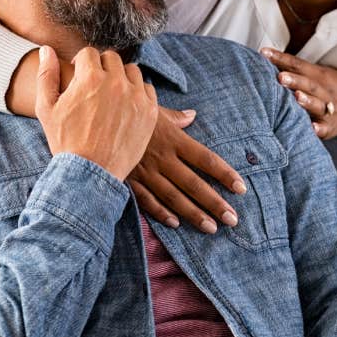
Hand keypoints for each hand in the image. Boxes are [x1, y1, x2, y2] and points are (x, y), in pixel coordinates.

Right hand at [35, 45, 157, 180]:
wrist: (90, 173)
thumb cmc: (65, 141)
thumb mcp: (47, 108)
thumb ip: (47, 75)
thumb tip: (47, 50)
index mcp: (90, 78)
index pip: (89, 53)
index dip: (82, 63)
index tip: (80, 75)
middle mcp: (115, 82)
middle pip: (111, 58)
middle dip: (101, 67)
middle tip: (95, 85)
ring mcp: (135, 96)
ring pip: (131, 71)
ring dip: (121, 77)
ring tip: (111, 94)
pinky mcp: (150, 111)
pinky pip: (147, 89)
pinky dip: (137, 93)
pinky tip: (126, 105)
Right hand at [128, 107, 247, 233]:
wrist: (95, 118)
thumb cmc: (127, 111)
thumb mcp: (153, 109)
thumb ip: (175, 117)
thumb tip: (192, 115)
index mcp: (173, 139)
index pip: (205, 159)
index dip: (224, 174)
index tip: (240, 188)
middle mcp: (163, 158)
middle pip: (194, 184)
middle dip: (214, 203)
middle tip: (233, 219)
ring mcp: (146, 171)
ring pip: (174, 197)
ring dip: (193, 214)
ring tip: (211, 228)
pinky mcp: (130, 180)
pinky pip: (147, 200)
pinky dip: (161, 213)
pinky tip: (176, 224)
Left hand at [260, 47, 336, 138]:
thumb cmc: (330, 87)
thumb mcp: (317, 74)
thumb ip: (294, 69)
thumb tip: (265, 57)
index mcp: (318, 75)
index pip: (297, 64)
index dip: (281, 59)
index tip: (264, 53)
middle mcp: (323, 90)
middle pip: (308, 83)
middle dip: (294, 80)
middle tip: (280, 77)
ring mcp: (328, 108)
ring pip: (317, 104)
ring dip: (307, 101)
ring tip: (297, 97)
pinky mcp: (331, 126)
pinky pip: (325, 128)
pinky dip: (319, 128)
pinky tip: (312, 128)